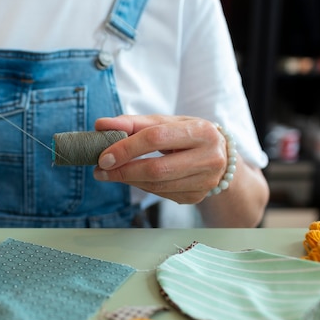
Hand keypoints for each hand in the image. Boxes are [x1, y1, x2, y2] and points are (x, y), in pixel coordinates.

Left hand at [93, 115, 227, 203]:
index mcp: (202, 131)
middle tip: (100, 170)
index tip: (103, 156)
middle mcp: (209, 158)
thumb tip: (100, 125)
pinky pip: (161, 194)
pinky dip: (141, 186)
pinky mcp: (197, 197)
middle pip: (157, 169)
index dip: (126, 148)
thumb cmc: (186, 134)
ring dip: (128, 181)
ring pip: (157, 186)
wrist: (220, 155)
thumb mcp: (165, 123)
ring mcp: (205, 181)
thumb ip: (132, 123)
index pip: (156, 138)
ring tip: (109, 174)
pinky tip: (132, 178)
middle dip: (123, 170)